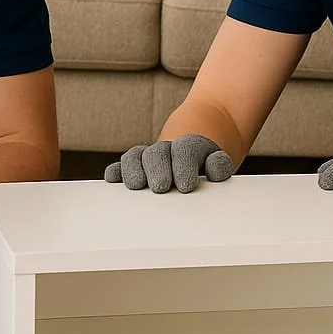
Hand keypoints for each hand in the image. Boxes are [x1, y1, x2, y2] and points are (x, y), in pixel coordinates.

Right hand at [104, 134, 234, 192]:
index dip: (184, 166)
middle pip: (157, 153)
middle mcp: (165, 149)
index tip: (186, 187)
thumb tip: (214, 168)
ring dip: (133, 170)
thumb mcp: (219, 163)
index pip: (184, 150)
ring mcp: (147, 157)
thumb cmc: (208, 165)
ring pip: (135, 156)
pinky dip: (115, 172)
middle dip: (157, 169)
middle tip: (161, 187)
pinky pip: (120, 167)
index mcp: (190, 146)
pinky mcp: (134, 167)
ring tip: (136, 186)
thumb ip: (220, 165)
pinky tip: (112, 180)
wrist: (197, 149)